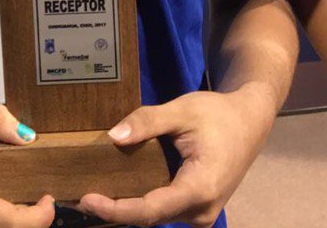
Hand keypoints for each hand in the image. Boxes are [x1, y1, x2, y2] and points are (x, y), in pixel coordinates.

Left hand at [78, 86, 274, 227]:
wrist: (249, 121)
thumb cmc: (218, 114)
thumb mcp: (182, 110)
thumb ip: (148, 122)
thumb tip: (113, 137)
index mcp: (200, 189)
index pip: (150, 210)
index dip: (116, 209)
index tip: (87, 200)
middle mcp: (201, 211)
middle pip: (150, 219)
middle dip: (114, 211)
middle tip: (77, 198)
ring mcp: (201, 214)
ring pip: (156, 218)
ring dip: (126, 210)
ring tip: (92, 196)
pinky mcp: (197, 209)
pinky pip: (164, 211)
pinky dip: (140, 204)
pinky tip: (117, 192)